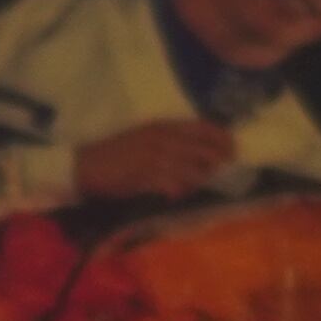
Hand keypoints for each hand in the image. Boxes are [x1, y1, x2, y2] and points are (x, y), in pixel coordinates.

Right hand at [75, 117, 233, 203]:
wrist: (86, 165)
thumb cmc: (117, 152)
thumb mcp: (145, 136)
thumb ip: (170, 141)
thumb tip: (198, 152)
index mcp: (162, 126)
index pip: (202, 128)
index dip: (221, 137)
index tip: (233, 147)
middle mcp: (162, 139)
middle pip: (203, 150)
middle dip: (218, 161)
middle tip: (225, 169)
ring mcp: (155, 159)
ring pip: (192, 170)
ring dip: (200, 179)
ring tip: (199, 183)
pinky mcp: (146, 177)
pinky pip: (174, 185)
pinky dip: (180, 191)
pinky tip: (176, 194)